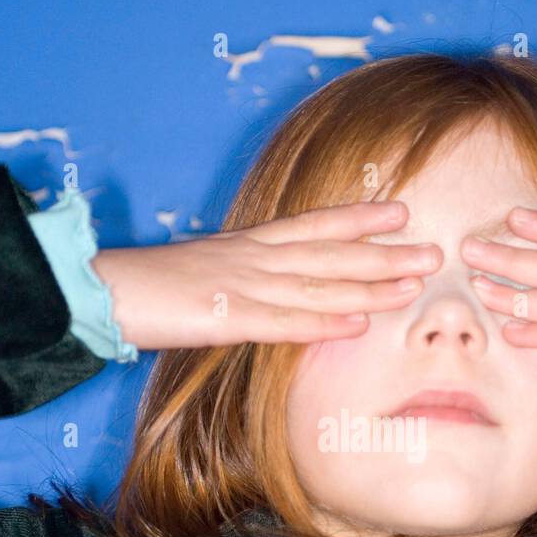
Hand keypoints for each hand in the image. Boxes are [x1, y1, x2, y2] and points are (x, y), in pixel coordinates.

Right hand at [91, 201, 441, 349]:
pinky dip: (323, 321)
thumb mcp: (206, 276)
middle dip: (384, 253)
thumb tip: (280, 295)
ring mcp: (242, 286)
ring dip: (369, 284)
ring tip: (414, 286)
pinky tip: (358, 323)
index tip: (401, 212)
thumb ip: (246, 282)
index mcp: (248, 246)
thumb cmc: (149, 287)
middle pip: (330, 252)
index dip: (359, 219)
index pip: (314, 226)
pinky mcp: (226, 318)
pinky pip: (283, 321)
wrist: (101, 289)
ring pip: (318, 283)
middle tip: (434, 252)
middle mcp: (254, 259)